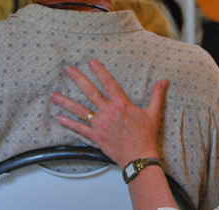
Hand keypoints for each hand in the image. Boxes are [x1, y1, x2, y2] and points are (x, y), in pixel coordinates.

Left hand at [51, 60, 168, 167]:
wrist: (139, 156)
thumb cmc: (146, 135)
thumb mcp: (154, 113)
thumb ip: (156, 95)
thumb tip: (163, 81)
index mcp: (121, 104)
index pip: (109, 83)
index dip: (100, 71)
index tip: (91, 62)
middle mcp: (108, 111)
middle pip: (90, 92)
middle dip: (79, 79)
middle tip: (69, 70)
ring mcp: (100, 124)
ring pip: (80, 110)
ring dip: (66, 102)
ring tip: (54, 95)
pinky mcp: (95, 136)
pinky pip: (79, 128)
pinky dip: (68, 123)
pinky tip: (59, 118)